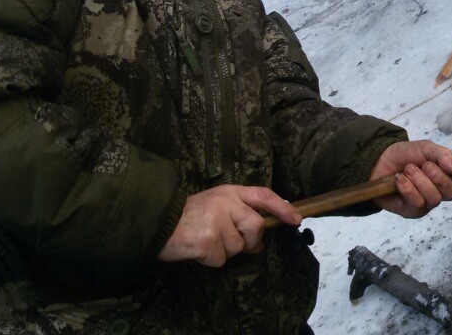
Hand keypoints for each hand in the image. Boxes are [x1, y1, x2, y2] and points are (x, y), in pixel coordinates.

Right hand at [157, 185, 300, 266]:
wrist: (155, 222)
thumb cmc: (187, 216)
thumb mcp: (214, 204)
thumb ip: (238, 214)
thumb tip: (258, 240)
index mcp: (230, 192)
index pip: (263, 195)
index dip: (282, 207)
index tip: (296, 219)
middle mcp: (226, 203)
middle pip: (256, 226)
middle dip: (249, 239)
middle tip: (230, 241)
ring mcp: (217, 221)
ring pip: (239, 246)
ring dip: (225, 250)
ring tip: (206, 241)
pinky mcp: (208, 241)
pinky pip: (222, 259)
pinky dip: (211, 260)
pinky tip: (198, 249)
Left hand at [370, 141, 451, 217]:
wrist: (379, 161)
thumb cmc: (406, 155)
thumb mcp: (426, 148)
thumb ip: (443, 155)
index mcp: (449, 176)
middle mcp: (441, 191)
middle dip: (438, 177)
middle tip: (424, 165)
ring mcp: (427, 203)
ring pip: (434, 198)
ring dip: (420, 181)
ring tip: (408, 170)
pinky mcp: (412, 211)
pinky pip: (417, 203)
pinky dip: (408, 189)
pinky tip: (399, 180)